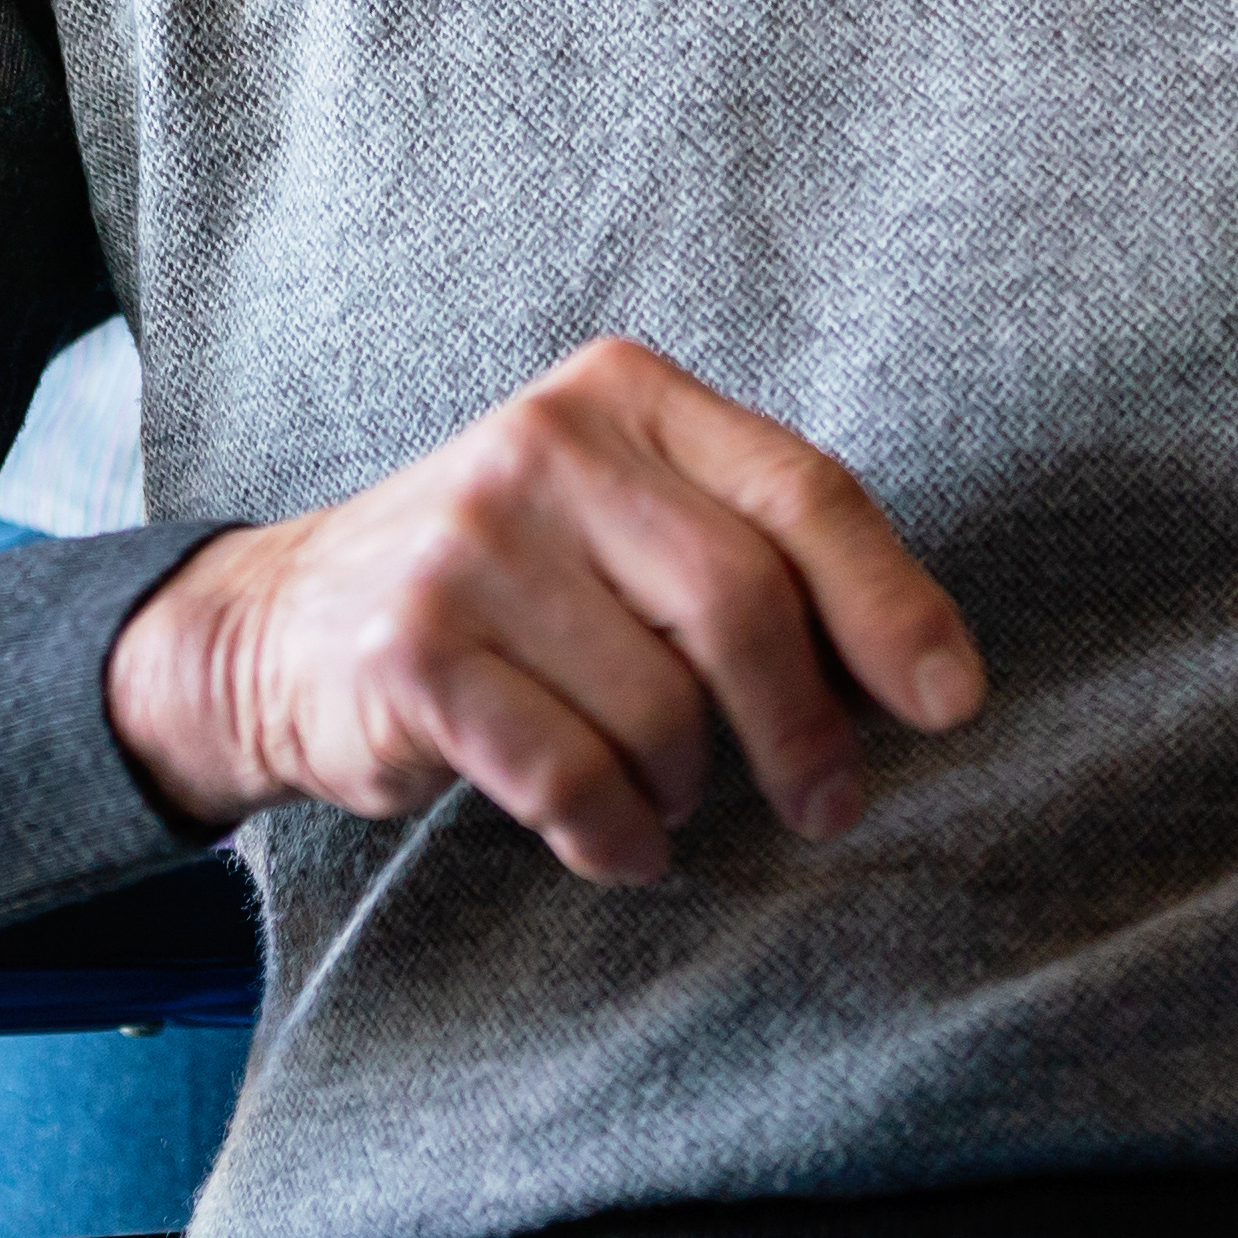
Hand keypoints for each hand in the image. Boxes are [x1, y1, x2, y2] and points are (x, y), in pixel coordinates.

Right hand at [98, 337, 987, 882]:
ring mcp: (469, 548)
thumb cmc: (514, 584)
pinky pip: (570, 776)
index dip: (892, 605)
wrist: (287, 625)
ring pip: (660, 706)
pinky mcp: (411, 655)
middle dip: (807, 727)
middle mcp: (546, 446)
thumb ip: (750, 554)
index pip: (802, 492)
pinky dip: (618, 834)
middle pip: (742, 603)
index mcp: (625, 393)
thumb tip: (923, 672)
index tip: (950, 702)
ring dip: (689, 786)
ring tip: (668, 798)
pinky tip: (620, 844)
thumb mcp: (626, 521)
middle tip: (826, 802)